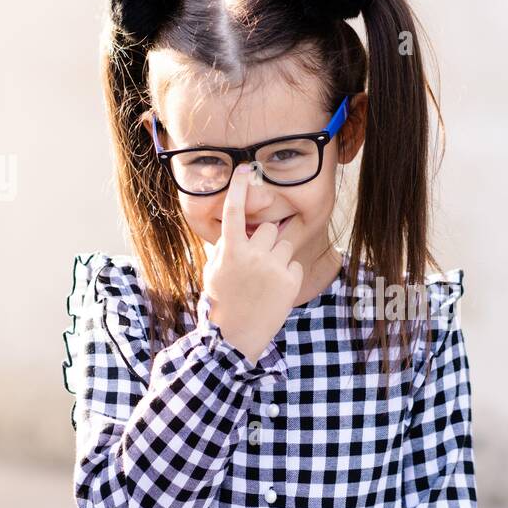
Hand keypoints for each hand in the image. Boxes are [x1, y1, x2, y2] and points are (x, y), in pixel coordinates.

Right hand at [200, 163, 303, 364]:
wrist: (236, 338)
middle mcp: (253, 255)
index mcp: (230, 251)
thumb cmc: (221, 302)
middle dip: (263, 240)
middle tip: (256, 262)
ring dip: (276, 255)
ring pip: (283, 244)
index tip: (244, 170)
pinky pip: (293, 262)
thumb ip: (225, 248)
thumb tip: (235, 230)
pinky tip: (274, 289)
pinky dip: (286, 273)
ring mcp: (274, 268)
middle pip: (267, 228)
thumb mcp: (214, 272)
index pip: (234, 212)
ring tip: (264, 279)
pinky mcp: (291, 281)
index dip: (238, 188)